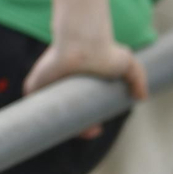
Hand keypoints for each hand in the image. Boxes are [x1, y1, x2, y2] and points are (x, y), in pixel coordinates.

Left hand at [23, 33, 147, 137]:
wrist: (84, 41)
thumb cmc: (104, 50)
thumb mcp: (127, 64)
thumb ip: (138, 79)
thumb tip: (141, 98)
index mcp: (78, 88)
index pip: (80, 114)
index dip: (88, 126)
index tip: (97, 129)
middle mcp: (62, 89)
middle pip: (66, 118)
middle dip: (78, 130)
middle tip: (91, 131)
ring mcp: (47, 87)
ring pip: (50, 116)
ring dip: (60, 129)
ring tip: (78, 132)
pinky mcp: (35, 85)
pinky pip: (31, 108)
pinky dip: (37, 121)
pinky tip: (51, 132)